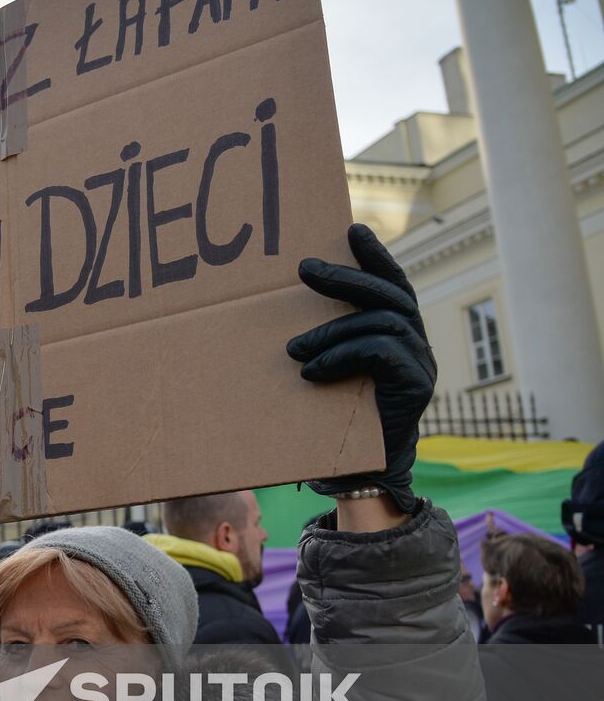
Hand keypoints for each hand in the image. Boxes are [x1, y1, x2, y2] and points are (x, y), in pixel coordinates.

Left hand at [287, 224, 434, 513]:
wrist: (362, 473)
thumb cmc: (335, 419)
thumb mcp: (327, 372)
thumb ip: (323, 342)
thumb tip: (279, 317)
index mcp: (398, 332)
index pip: (392, 282)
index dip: (375, 254)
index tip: (350, 228)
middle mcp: (416, 342)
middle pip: (389, 293)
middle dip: (345, 277)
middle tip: (304, 270)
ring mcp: (422, 363)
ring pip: (381, 321)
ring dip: (331, 331)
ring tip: (292, 349)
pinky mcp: (418, 385)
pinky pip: (382, 351)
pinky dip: (342, 356)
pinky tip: (311, 372)